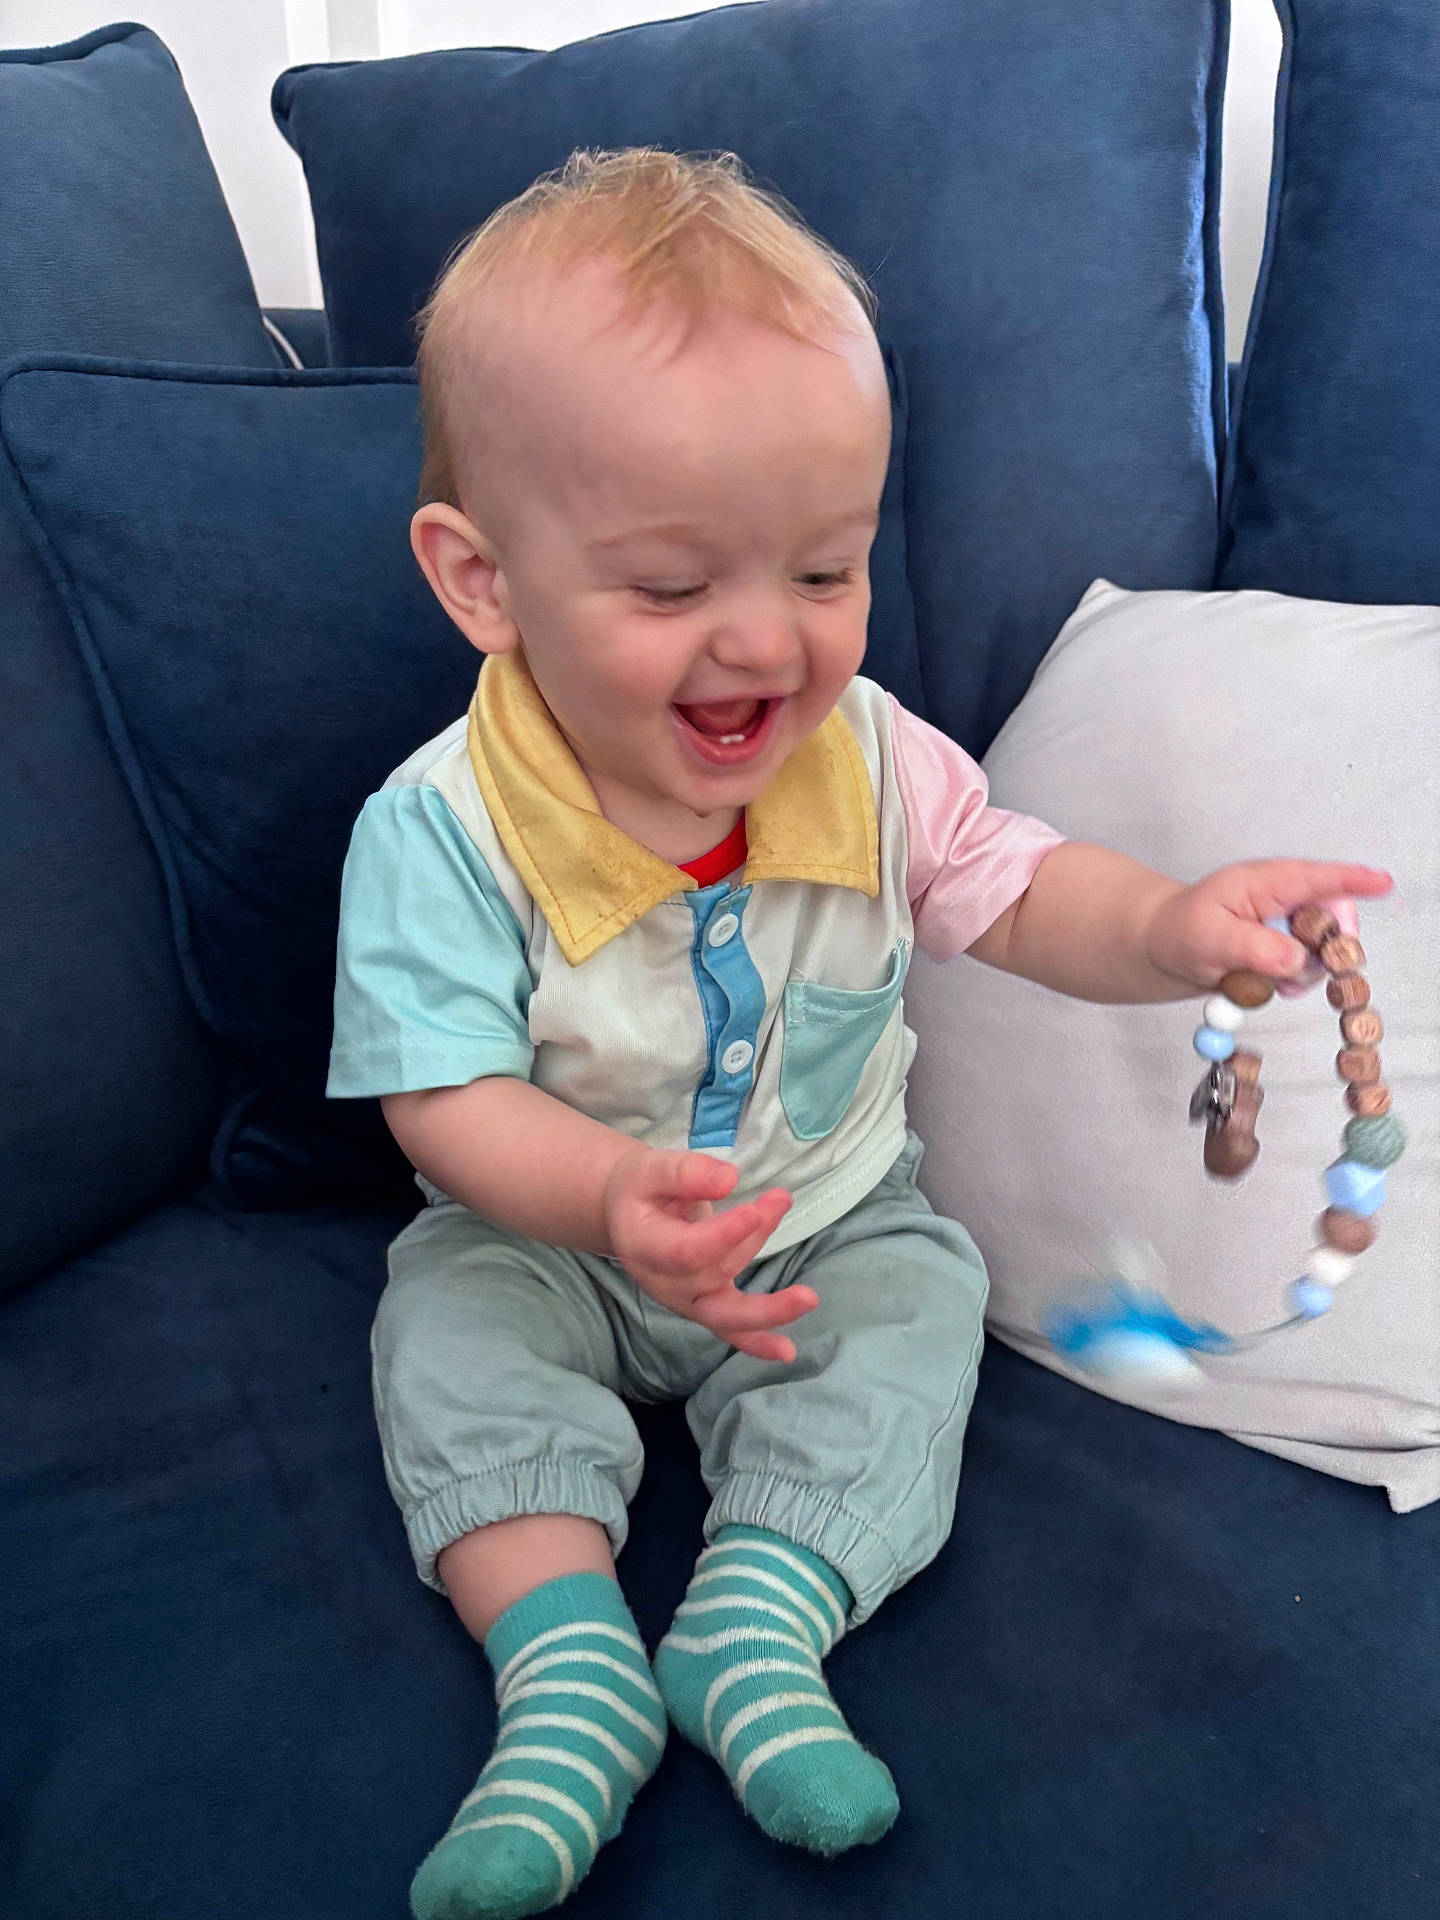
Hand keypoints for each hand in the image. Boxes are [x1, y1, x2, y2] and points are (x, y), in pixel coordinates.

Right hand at [603, 1147, 811, 1361]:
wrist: (627, 1217)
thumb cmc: (641, 1191)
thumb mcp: (652, 1169)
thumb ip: (686, 1173)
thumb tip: (729, 1179)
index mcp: (644, 1245)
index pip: (686, 1250)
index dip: (722, 1235)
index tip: (754, 1209)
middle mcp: (663, 1282)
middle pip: (712, 1275)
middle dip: (750, 1246)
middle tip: (779, 1213)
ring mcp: (685, 1301)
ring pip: (729, 1306)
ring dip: (770, 1297)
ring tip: (808, 1293)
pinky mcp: (705, 1307)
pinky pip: (729, 1332)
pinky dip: (756, 1344)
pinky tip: (786, 1353)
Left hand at [1144, 859, 1393, 991]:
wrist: (1165, 948)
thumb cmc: (1181, 930)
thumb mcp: (1209, 937)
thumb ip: (1253, 947)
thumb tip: (1296, 960)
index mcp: (1265, 882)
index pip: (1317, 878)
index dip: (1353, 880)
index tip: (1383, 883)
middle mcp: (1285, 899)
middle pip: (1335, 917)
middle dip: (1327, 947)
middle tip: (1297, 971)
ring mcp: (1288, 924)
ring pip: (1324, 949)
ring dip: (1303, 971)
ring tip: (1263, 978)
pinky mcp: (1288, 949)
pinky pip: (1308, 969)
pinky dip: (1292, 982)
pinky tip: (1266, 983)